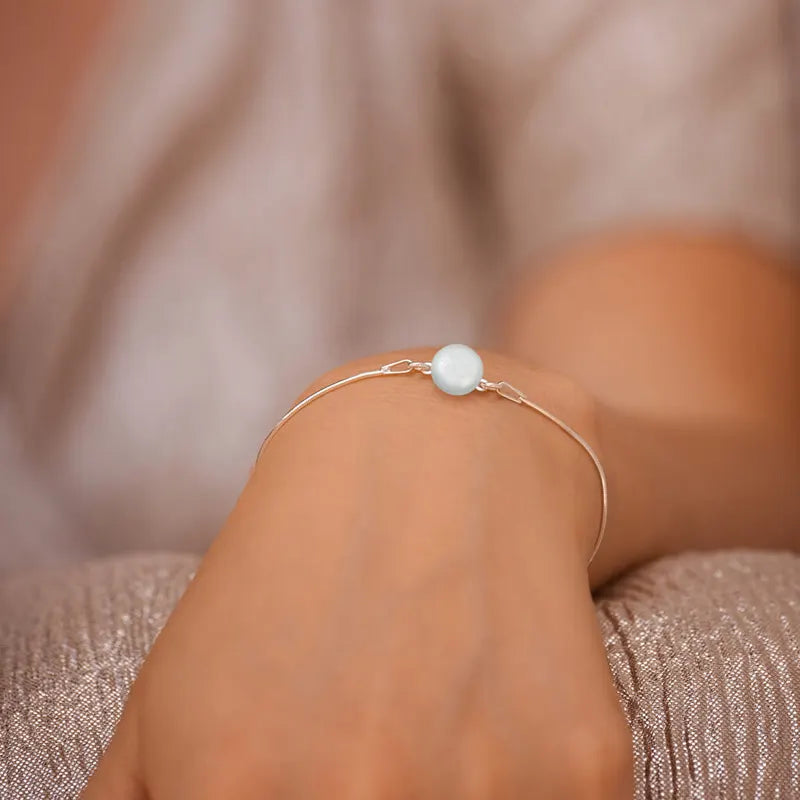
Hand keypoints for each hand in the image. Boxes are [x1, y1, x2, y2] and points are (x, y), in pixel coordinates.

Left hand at [82, 349, 631, 798]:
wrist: (435, 452)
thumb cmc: (292, 565)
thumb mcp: (171, 693)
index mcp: (233, 786)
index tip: (300, 779)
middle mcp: (362, 796)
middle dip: (363, 792)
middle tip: (367, 740)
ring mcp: (489, 787)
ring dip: (446, 794)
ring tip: (427, 717)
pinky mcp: (585, 768)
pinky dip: (521, 785)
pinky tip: (496, 705)